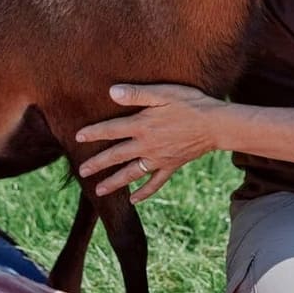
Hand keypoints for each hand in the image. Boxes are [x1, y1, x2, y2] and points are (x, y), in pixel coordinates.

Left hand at [75, 84, 223, 202]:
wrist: (216, 124)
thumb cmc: (190, 103)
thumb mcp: (163, 93)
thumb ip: (137, 94)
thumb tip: (112, 91)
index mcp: (142, 125)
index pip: (112, 130)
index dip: (94, 133)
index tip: (78, 137)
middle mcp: (147, 145)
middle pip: (116, 156)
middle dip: (97, 164)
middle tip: (81, 171)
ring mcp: (159, 158)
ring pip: (131, 173)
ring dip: (114, 182)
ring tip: (99, 191)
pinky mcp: (171, 166)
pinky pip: (155, 183)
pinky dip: (144, 193)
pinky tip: (134, 201)